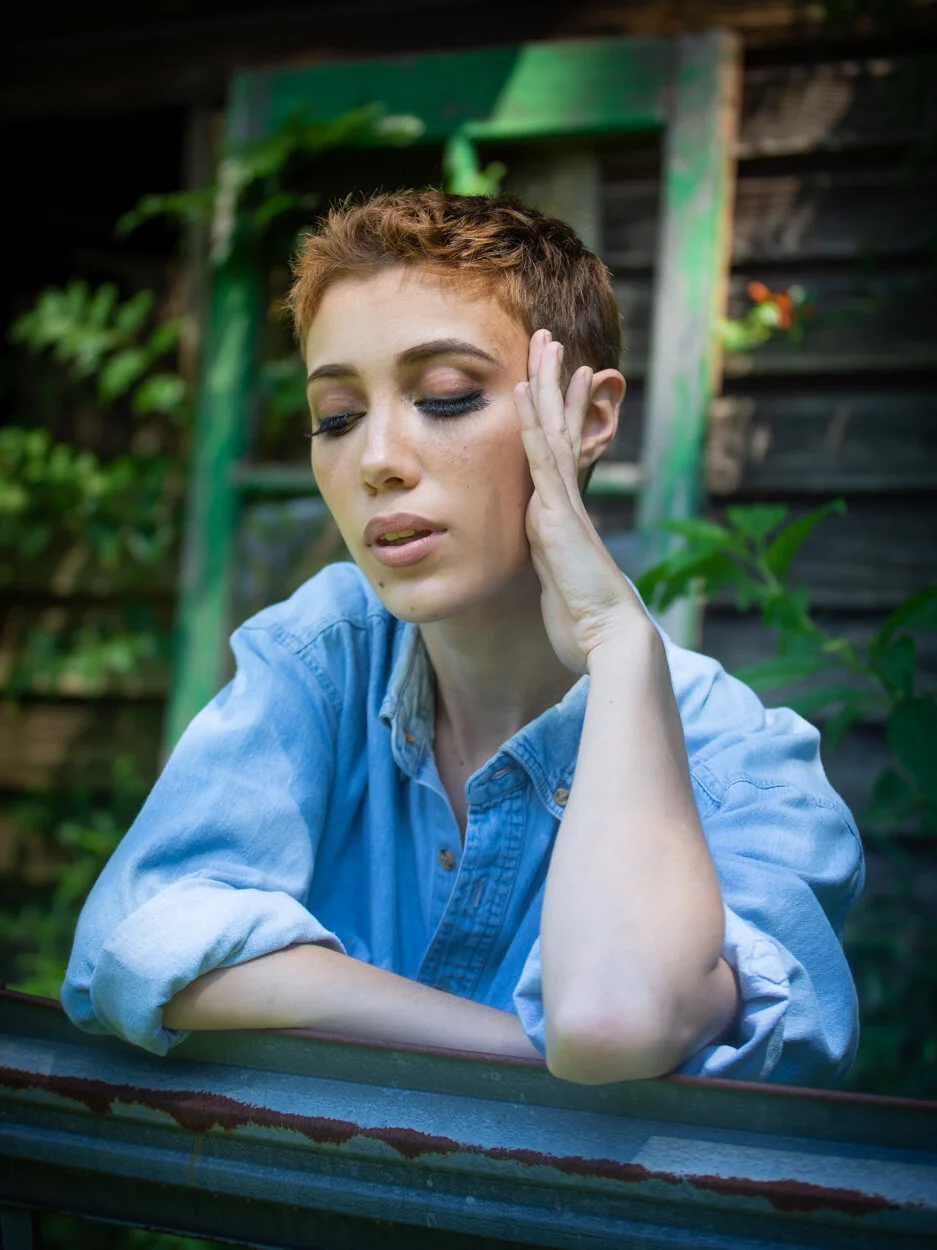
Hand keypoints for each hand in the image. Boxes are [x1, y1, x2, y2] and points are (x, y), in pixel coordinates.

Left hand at [514, 329, 643, 672]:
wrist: (610, 637)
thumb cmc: (586, 623)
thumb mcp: (557, 590)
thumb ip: (549, 568)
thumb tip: (547, 564)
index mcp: (559, 517)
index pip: (553, 453)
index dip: (554, 413)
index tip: (555, 379)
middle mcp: (562, 501)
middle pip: (556, 428)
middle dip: (554, 382)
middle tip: (549, 339)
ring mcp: (562, 503)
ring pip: (551, 430)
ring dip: (547, 383)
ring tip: (545, 341)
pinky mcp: (558, 513)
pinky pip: (541, 457)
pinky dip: (533, 420)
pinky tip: (525, 387)